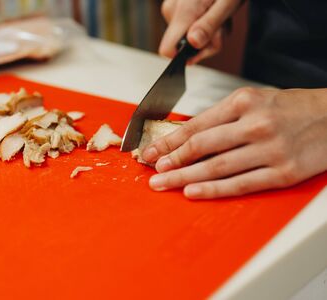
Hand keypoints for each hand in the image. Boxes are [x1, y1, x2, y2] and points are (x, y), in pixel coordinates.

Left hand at [142, 88, 326, 198]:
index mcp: (244, 102)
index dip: (169, 141)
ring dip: (185, 177)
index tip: (151, 152)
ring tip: (164, 184)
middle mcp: (255, 124)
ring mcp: (270, 150)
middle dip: (171, 161)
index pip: (196, 125)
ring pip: (217, 167)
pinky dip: (214, 190)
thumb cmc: (291, 108)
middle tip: (152, 172)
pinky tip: (193, 192)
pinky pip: (241, 184)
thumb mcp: (255, 100)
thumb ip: (221, 118)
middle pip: (202, 147)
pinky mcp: (283, 173)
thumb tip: (186, 137)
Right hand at [160, 0, 242, 63]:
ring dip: (209, 32)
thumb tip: (193, 44)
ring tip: (220, 14)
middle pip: (183, 46)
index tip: (206, 47)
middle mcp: (172, 11)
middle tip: (223, 26)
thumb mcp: (227, 4)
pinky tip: (213, 10)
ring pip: (188, 37)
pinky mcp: (178, 7)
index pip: (167, 50)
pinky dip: (204, 24)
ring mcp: (173, 8)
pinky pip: (189, 26)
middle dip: (207, 42)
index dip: (186, 56)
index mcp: (183, 12)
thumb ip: (209, 25)